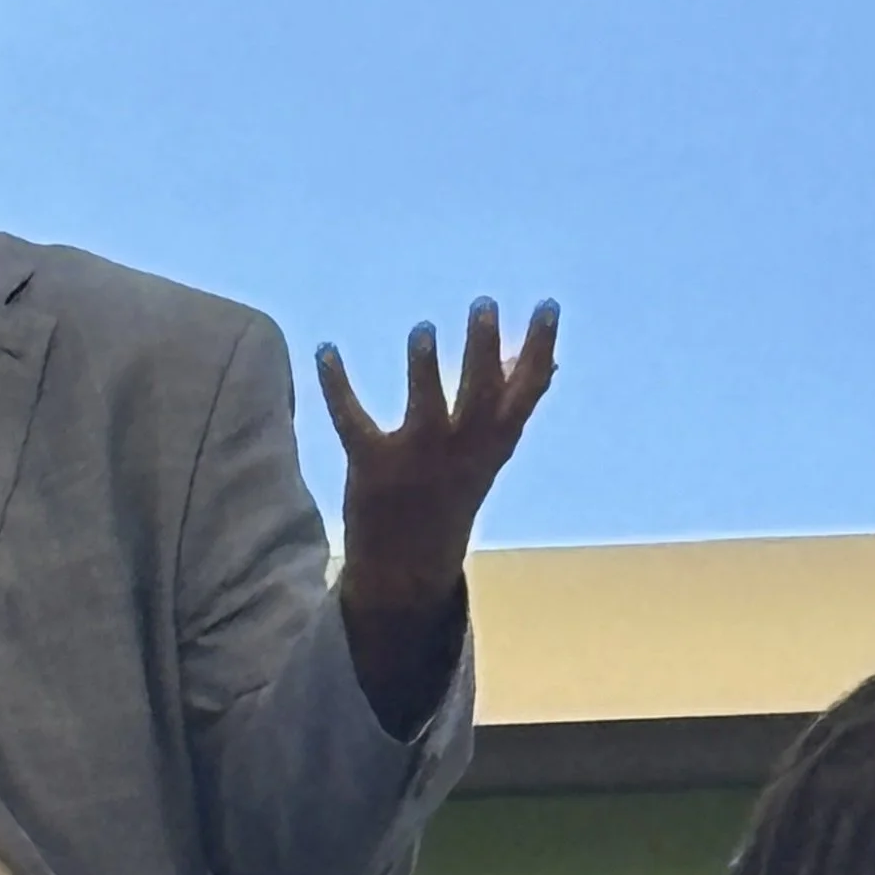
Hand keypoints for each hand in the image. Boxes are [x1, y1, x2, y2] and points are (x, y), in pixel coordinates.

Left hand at [317, 299, 559, 616]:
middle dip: (483, 351)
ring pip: (425, 410)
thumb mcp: (490, 453)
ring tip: (422, 330)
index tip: (547, 305)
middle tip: (483, 305)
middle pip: (478, 395)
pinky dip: (336, 386)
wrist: (409, 569)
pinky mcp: (371, 467)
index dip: (541, 349)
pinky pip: (352, 421)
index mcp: (494, 444)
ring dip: (423, 370)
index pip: (527, 393)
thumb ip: (512, 403)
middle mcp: (461, 451)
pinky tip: (325, 350)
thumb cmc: (452, 494)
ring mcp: (417, 460)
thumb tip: (549, 360)